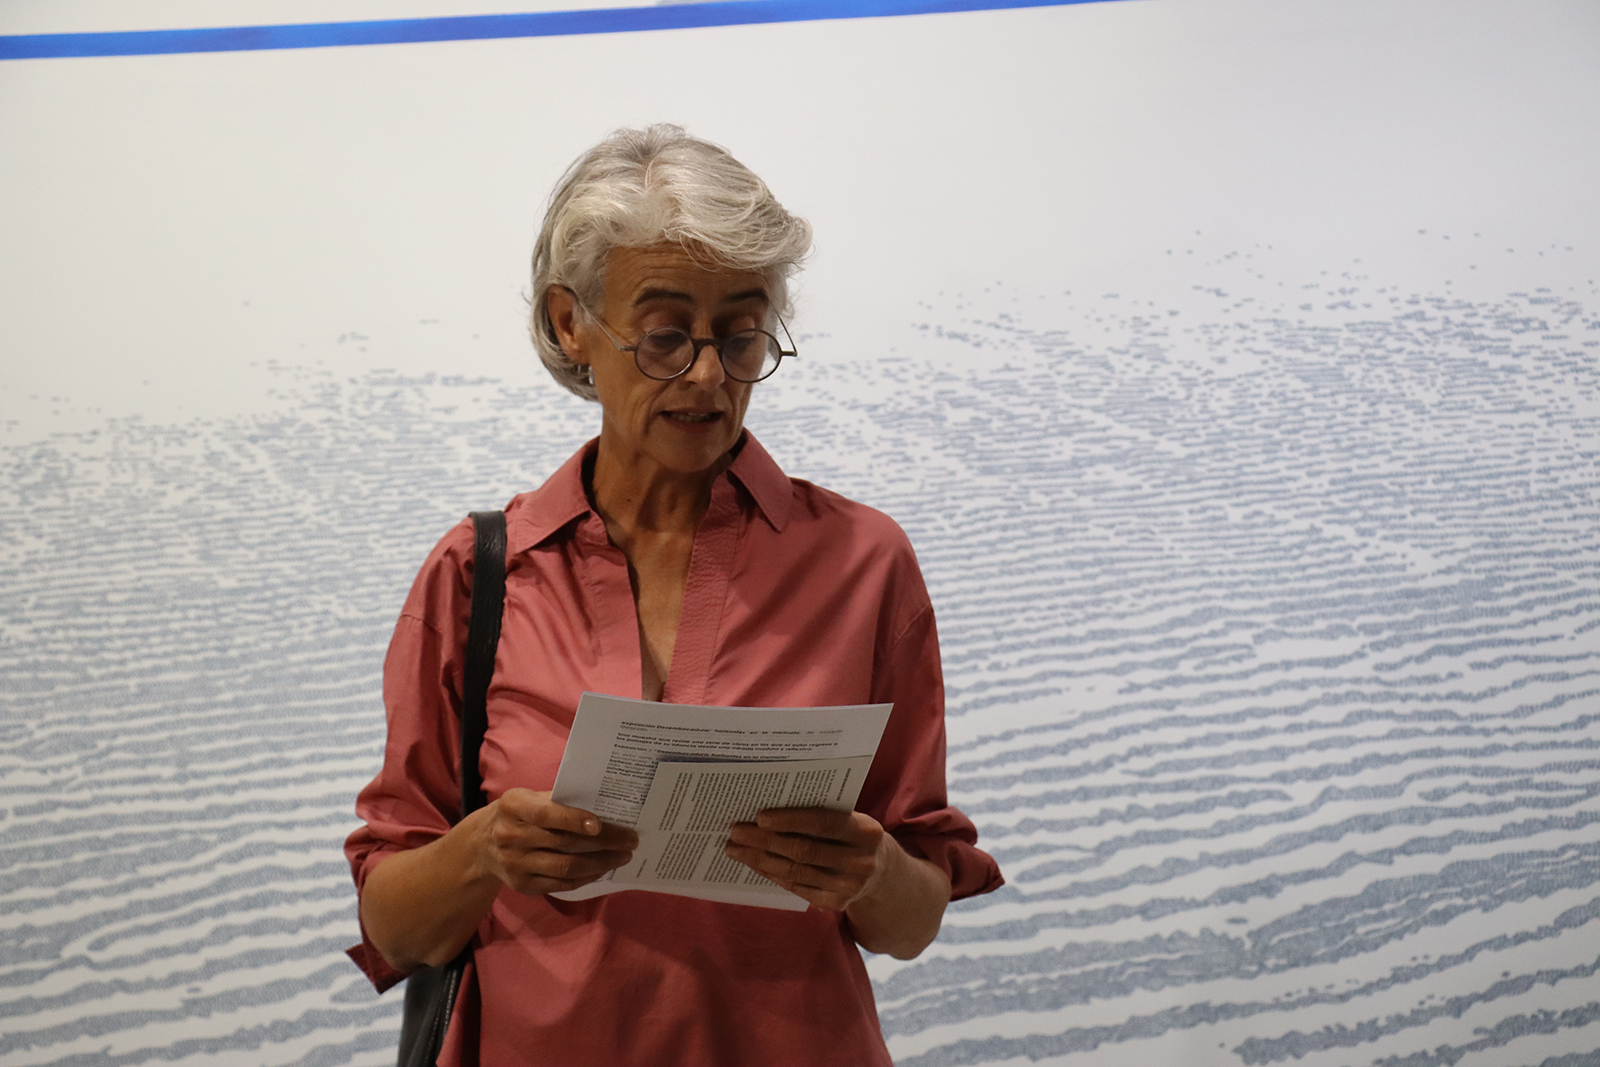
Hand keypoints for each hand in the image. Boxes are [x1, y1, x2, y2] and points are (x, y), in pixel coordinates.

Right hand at [479, 788, 638, 896]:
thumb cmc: (518, 814)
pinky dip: (586, 877)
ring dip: (600, 863)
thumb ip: (558, 801)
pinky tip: (603, 869)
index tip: (600, 825)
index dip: (573, 819)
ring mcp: (515, 865)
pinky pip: (560, 884)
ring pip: (565, 867)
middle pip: (563, 843)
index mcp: (513, 807)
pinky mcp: (523, 886)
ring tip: (623, 856)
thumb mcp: (528, 798)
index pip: (545, 814)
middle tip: (630, 840)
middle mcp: (511, 836)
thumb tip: (604, 805)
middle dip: (603, 842)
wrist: (482, 845)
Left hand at [724, 808, 889, 911]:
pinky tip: (755, 863)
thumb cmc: (855, 836)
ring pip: (794, 871)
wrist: (884, 875)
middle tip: (736, 831)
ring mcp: (848, 886)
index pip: (822, 824)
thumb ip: (823, 814)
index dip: (790, 820)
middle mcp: (859, 861)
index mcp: (865, 832)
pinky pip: (796, 887)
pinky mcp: (836, 903)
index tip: (760, 816)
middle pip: (803, 850)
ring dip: (760, 859)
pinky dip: (772, 873)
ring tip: (735, 848)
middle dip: (764, 841)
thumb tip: (770, 812)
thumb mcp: (853, 820)